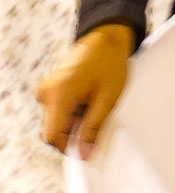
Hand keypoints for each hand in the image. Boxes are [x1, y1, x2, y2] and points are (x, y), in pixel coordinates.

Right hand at [37, 23, 133, 158]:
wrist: (106, 38)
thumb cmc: (110, 63)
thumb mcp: (108, 99)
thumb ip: (94, 128)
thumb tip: (84, 153)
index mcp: (58, 95)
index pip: (52, 136)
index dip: (68, 147)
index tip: (86, 148)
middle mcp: (46, 92)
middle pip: (52, 129)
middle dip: (72, 132)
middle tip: (97, 120)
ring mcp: (46, 89)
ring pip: (55, 120)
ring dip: (73, 121)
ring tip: (94, 104)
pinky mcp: (50, 87)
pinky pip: (57, 109)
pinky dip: (72, 111)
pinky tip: (88, 99)